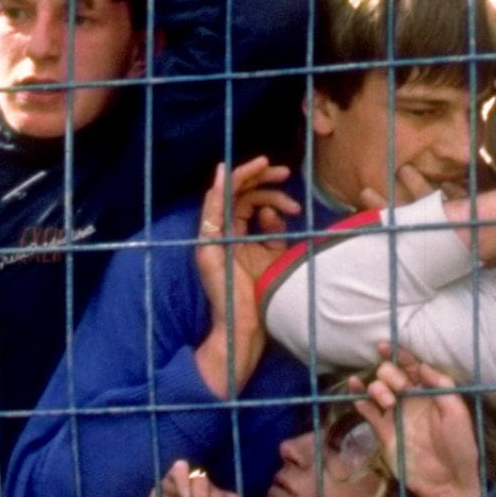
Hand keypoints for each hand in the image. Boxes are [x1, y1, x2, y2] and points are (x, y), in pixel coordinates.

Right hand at [193, 157, 297, 396]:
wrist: (248, 326)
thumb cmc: (262, 294)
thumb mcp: (272, 254)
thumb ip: (272, 231)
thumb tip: (273, 211)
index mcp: (233, 234)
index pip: (245, 198)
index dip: (265, 185)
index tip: (287, 178)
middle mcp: (219, 233)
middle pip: (234, 192)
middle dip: (259, 176)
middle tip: (283, 171)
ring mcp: (210, 240)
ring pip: (222, 196)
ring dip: (245, 177)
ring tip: (272, 171)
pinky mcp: (207, 249)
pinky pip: (209, 214)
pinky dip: (218, 193)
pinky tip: (226, 177)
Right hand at [358, 352, 487, 496]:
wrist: (448, 483)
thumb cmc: (459, 446)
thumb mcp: (457, 412)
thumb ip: (441, 386)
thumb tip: (423, 365)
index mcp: (429, 393)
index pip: (412, 366)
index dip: (400, 355)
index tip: (386, 346)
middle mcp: (410, 400)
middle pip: (390, 374)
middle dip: (390, 373)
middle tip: (401, 388)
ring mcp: (395, 416)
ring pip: (376, 390)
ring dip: (377, 388)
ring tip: (388, 401)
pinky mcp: (383, 433)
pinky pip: (368, 412)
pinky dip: (360, 402)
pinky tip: (358, 397)